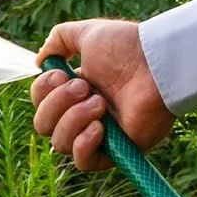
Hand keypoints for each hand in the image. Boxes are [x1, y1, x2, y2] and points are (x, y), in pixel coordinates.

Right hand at [29, 19, 174, 171]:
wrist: (157, 62)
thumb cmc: (127, 47)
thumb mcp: (86, 33)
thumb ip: (58, 39)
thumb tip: (40, 61)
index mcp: (75, 90)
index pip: (40, 102)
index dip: (43, 90)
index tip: (62, 73)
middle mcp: (83, 113)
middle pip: (43, 125)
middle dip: (57, 104)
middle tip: (85, 87)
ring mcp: (100, 134)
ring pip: (60, 144)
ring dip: (73, 119)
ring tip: (99, 102)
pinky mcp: (117, 151)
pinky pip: (85, 162)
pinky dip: (83, 145)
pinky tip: (98, 126)